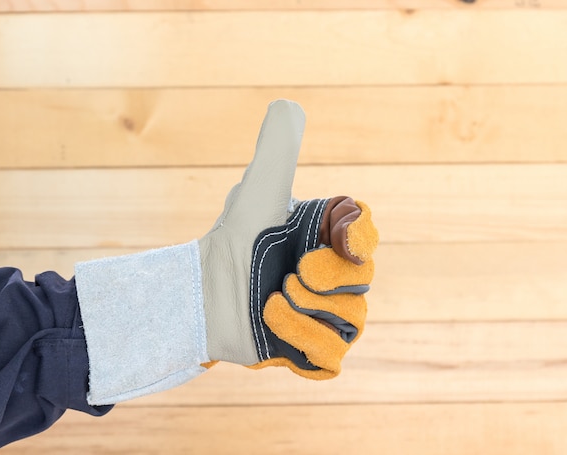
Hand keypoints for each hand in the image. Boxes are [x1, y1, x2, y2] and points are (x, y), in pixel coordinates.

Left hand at [199, 100, 377, 377]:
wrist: (201, 293)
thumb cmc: (231, 239)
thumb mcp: (258, 190)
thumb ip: (276, 149)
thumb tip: (289, 105)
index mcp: (328, 237)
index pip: (366, 234)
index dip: (362, 236)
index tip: (341, 235)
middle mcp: (334, 275)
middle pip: (363, 279)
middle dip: (327, 277)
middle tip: (292, 272)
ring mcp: (326, 315)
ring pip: (352, 319)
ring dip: (307, 310)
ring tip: (271, 301)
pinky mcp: (312, 351)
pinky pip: (334, 356)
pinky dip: (305, 342)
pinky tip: (274, 326)